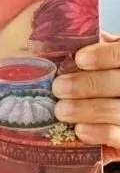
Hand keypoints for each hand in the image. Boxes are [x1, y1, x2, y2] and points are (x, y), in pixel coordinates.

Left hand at [52, 40, 119, 163]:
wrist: (113, 112)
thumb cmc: (101, 76)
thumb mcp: (102, 61)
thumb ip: (95, 51)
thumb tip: (67, 39)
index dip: (105, 56)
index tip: (79, 59)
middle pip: (118, 82)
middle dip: (88, 85)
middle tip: (58, 88)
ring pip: (119, 110)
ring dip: (87, 110)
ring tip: (60, 110)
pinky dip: (101, 133)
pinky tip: (80, 130)